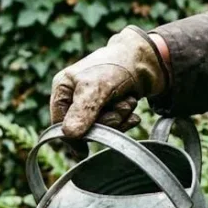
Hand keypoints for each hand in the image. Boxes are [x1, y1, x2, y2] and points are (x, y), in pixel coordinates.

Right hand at [50, 28, 167, 157]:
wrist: (149, 58)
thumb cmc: (117, 65)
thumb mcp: (96, 87)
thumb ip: (82, 111)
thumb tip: (69, 134)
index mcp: (63, 88)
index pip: (59, 122)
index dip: (71, 137)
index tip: (83, 149)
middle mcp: (75, 96)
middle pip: (83, 128)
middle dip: (105, 122)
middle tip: (120, 109)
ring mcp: (93, 103)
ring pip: (101, 128)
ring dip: (118, 119)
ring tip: (128, 102)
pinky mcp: (110, 107)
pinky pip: (114, 126)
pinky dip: (125, 120)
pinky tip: (133, 111)